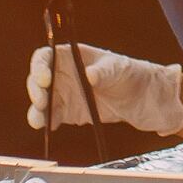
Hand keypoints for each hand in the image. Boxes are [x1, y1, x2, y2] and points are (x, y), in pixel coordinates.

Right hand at [25, 43, 182, 136]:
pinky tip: (47, 126)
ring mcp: (66, 94)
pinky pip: (53, 117)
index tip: (45, 79)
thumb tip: (90, 75)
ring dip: (37, 110)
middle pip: (39, 79)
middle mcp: (65, 74)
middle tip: (42, 101)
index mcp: (73, 56)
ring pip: (42, 100)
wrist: (146, 100)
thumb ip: (106, 71)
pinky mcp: (71, 113)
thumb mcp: (122, 69)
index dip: (40, 66)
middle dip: (35, 90)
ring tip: (38, 120)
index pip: (47, 56)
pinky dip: (46, 122)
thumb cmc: (133, 74)